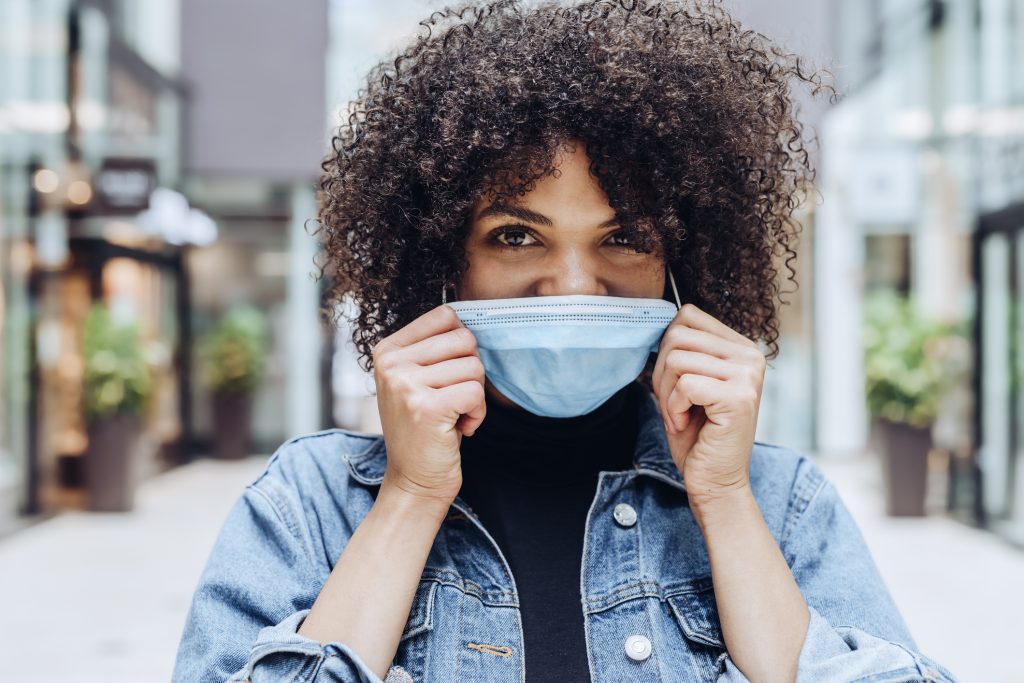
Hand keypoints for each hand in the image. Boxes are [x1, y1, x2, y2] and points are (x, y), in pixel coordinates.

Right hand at [372, 304, 486, 505]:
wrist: (414, 480)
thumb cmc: (425, 427)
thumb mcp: (417, 379)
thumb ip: (435, 347)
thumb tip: (469, 317)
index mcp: (387, 349)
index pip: (446, 315)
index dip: (461, 346)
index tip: (448, 374)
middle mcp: (391, 363)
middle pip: (465, 339)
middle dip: (472, 371)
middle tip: (455, 399)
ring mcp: (405, 384)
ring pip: (474, 366)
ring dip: (475, 396)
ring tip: (454, 415)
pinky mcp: (426, 407)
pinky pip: (476, 392)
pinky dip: (478, 413)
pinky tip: (460, 428)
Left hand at [651, 303, 765, 509]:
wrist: (715, 481)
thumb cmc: (697, 434)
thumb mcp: (687, 383)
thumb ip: (682, 351)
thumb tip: (659, 322)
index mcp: (740, 347)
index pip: (687, 316)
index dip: (666, 349)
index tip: (676, 383)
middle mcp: (750, 355)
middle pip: (677, 335)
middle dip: (662, 373)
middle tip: (674, 404)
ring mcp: (748, 375)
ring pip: (677, 359)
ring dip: (666, 394)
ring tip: (681, 415)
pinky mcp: (739, 397)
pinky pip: (685, 384)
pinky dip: (674, 407)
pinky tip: (687, 424)